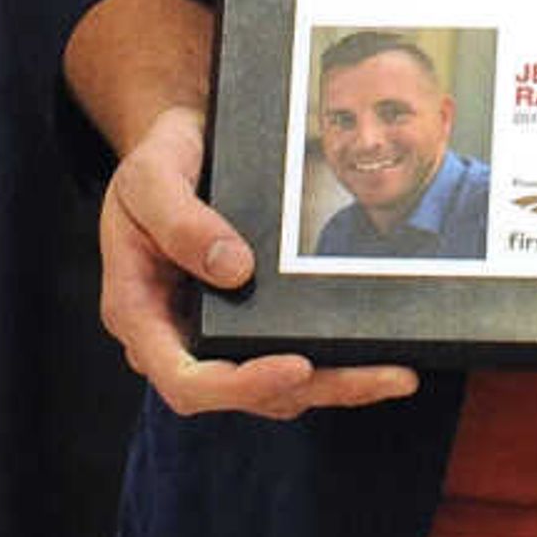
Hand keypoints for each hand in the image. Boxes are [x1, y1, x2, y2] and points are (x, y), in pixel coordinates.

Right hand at [102, 102, 416, 420]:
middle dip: (314, 388)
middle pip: (242, 393)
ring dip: (336, 385)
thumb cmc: (157, 159)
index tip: (296, 366)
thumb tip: (232, 270)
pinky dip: (333, 363)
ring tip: (396, 375)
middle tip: (380, 377)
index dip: (240, 386)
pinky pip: (288, 360)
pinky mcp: (246, 323)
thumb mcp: (150, 175)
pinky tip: (378, 356)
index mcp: (139, 313)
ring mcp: (212, 334)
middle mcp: (176, 337)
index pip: (185, 380)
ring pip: (274, 387)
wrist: (180, 142)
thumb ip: (179, 219)